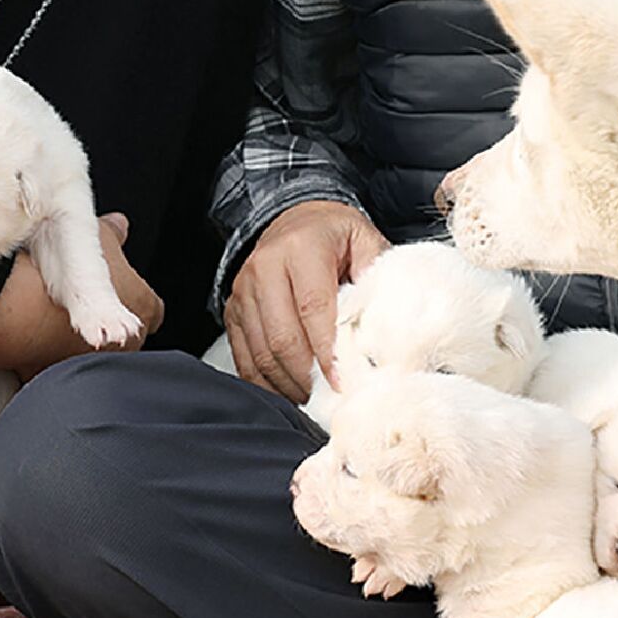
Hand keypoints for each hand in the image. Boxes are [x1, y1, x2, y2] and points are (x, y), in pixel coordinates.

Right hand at [0, 226, 161, 370]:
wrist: (17, 297)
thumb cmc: (63, 264)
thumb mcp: (94, 234)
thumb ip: (114, 233)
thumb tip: (120, 226)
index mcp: (143, 304)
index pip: (153, 311)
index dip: (135, 300)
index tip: (120, 293)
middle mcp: (128, 341)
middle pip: (128, 339)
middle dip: (109, 325)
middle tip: (84, 303)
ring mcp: (96, 362)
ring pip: (95, 358)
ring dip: (81, 346)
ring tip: (56, 320)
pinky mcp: (60, 374)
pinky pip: (59, 369)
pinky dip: (51, 357)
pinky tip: (37, 338)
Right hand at [224, 200, 387, 402]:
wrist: (296, 218)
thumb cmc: (335, 236)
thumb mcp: (365, 242)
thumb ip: (376, 279)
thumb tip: (384, 330)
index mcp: (301, 247)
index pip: (313, 308)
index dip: (328, 351)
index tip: (342, 381)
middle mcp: (265, 267)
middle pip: (282, 336)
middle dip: (307, 375)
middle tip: (330, 397)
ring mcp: (244, 290)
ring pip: (261, 352)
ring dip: (287, 384)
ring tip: (313, 398)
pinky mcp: (233, 310)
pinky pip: (244, 357)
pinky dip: (265, 382)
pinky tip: (288, 393)